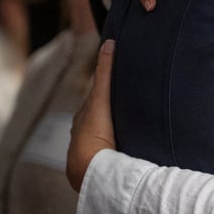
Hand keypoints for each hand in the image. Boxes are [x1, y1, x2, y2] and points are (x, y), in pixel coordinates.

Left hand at [68, 40, 116, 192]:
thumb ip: (105, 73)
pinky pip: (107, 156)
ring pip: (102, 139)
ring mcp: (90, 154)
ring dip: (113, 135)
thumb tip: (108, 43)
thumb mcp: (100, 99)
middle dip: (109, 115)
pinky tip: (127, 153)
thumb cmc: (94, 133)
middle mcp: (83, 137)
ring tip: (130, 133)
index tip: (117, 90)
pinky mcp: (98, 168)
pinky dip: (115, 151)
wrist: (92, 171)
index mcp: (83, 120)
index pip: (95, 104)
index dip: (105, 95)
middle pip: (97, 121)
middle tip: (127, 110)